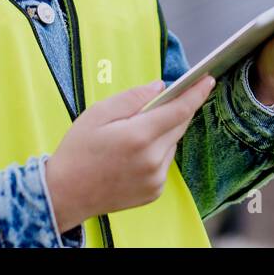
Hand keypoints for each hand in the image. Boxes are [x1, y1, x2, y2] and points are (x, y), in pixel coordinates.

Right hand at [44, 76, 215, 232]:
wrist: (65, 194)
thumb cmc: (78, 150)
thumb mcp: (98, 113)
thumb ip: (132, 97)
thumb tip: (160, 87)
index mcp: (139, 136)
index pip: (179, 110)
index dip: (196, 94)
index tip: (208, 80)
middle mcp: (152, 160)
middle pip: (178, 126)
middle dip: (176, 110)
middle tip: (161, 101)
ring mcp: (155, 179)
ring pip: (172, 144)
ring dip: (162, 133)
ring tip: (133, 135)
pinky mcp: (154, 191)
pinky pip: (164, 163)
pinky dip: (156, 152)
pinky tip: (133, 154)